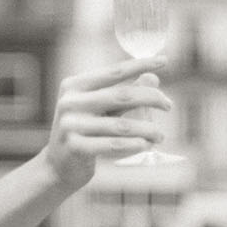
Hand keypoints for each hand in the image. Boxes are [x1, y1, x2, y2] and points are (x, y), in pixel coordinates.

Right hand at [43, 57, 171, 193]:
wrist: (57, 167)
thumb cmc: (84, 133)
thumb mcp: (101, 110)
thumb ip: (124, 94)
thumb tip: (153, 79)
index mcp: (75, 85)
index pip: (114, 72)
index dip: (140, 65)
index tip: (164, 60)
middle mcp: (70, 101)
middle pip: (121, 95)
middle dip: (151, 98)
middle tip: (169, 105)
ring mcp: (70, 125)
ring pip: (121, 125)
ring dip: (147, 129)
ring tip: (160, 135)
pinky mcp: (75, 147)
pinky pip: (112, 145)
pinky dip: (133, 144)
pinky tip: (146, 145)